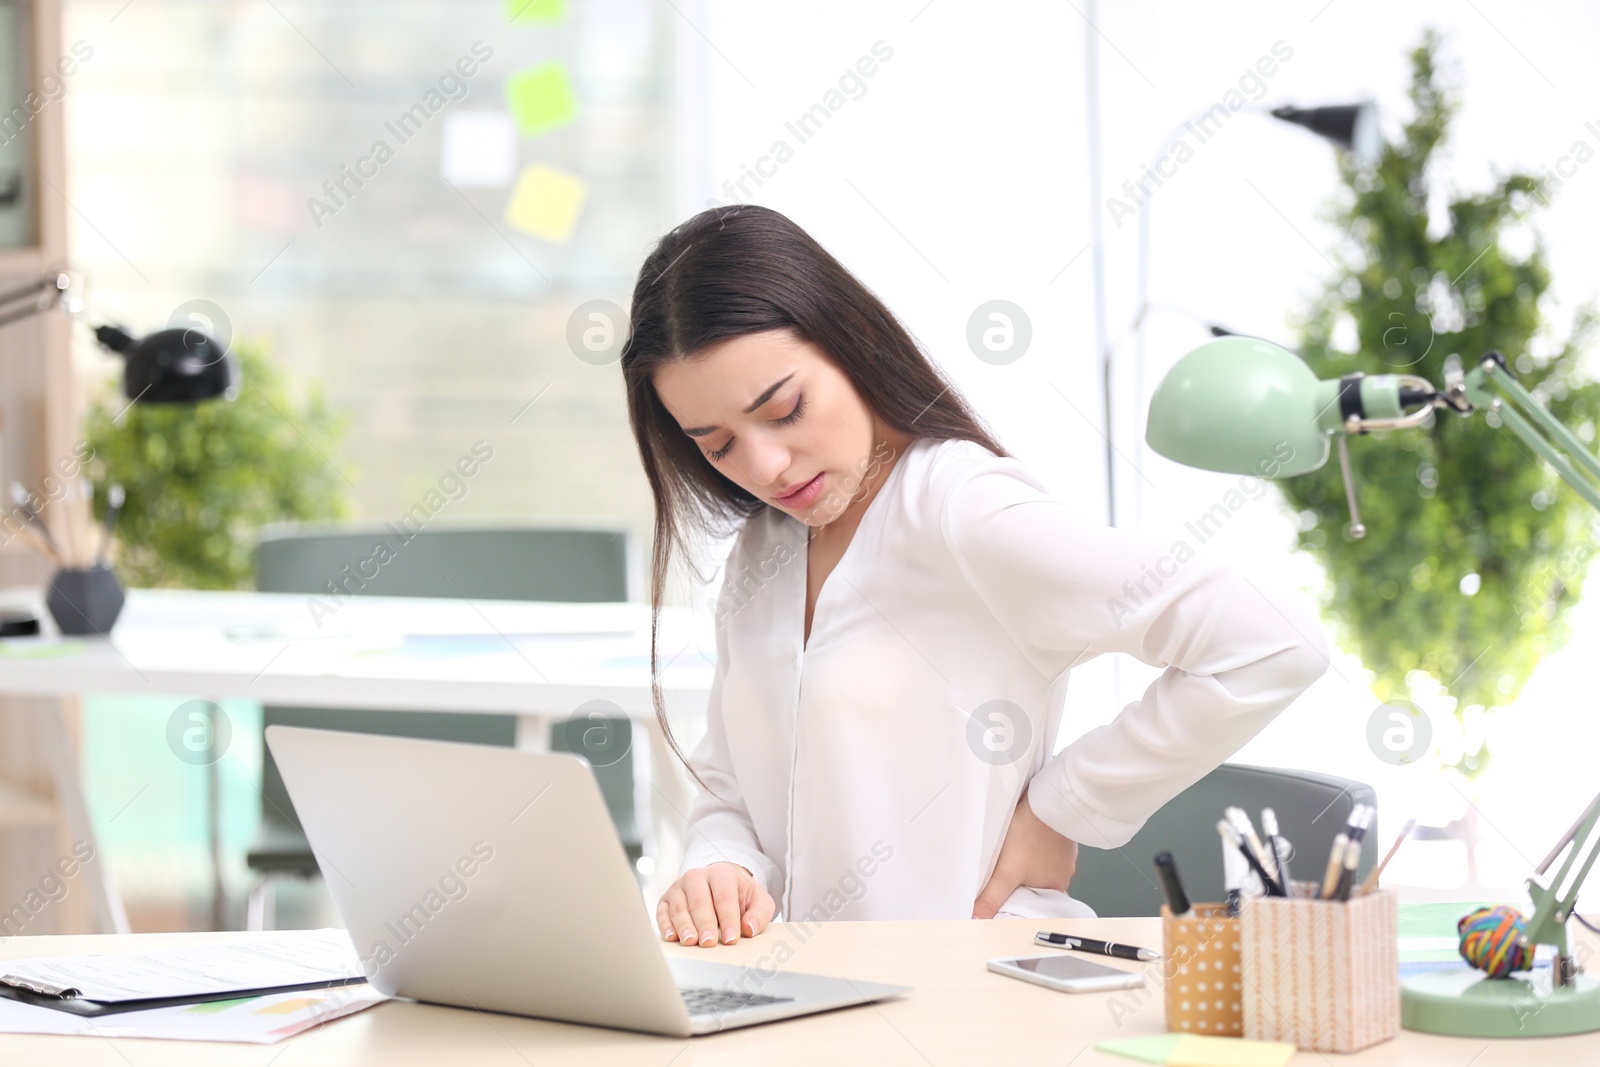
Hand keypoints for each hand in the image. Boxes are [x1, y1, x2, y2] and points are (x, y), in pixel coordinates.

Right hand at [657, 861, 776, 946]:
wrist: (719, 883)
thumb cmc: (739, 896)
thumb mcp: (758, 900)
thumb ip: (759, 913)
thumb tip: (749, 928)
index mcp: (722, 873)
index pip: (724, 897)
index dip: (728, 919)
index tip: (731, 938)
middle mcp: (697, 876)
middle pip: (700, 901)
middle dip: (705, 923)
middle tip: (709, 942)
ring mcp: (679, 887)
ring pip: (680, 907)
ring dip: (684, 926)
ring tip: (690, 941)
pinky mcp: (666, 899)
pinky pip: (662, 912)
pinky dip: (665, 925)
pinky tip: (672, 937)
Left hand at [972, 790, 1078, 918]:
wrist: (1048, 803)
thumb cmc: (1032, 833)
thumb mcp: (1006, 871)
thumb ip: (992, 897)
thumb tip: (979, 917)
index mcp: (1055, 887)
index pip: (1038, 903)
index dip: (1022, 901)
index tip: (1010, 895)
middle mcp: (1064, 873)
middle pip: (1040, 884)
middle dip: (1025, 880)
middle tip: (1009, 871)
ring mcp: (1065, 854)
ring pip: (1044, 865)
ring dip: (1031, 861)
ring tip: (1018, 852)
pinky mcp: (1062, 836)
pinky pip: (1049, 847)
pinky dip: (1038, 845)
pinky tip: (1027, 838)